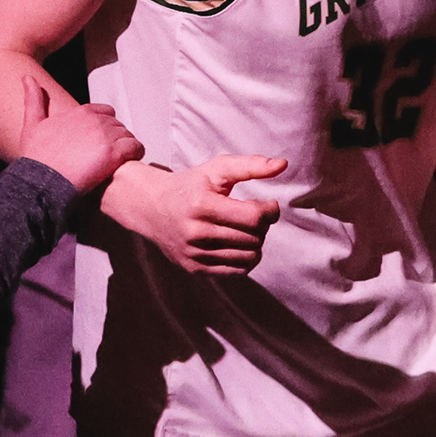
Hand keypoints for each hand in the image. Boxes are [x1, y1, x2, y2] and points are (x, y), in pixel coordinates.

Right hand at [14, 75, 142, 193]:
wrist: (42, 182)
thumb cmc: (36, 157)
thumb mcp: (32, 125)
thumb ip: (34, 99)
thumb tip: (27, 77)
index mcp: (80, 112)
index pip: (105, 112)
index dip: (105, 127)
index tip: (99, 142)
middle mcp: (96, 120)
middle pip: (118, 125)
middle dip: (115, 138)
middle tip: (107, 155)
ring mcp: (107, 136)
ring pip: (128, 136)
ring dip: (125, 147)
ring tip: (117, 161)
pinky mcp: (115, 153)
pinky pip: (136, 147)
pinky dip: (136, 153)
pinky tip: (128, 162)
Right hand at [106, 155, 287, 275]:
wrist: (152, 208)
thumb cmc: (191, 185)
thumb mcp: (217, 169)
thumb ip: (251, 166)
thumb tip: (283, 164)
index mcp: (202, 205)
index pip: (253, 217)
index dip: (270, 211)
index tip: (268, 204)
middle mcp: (196, 232)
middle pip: (253, 238)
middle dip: (262, 226)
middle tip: (253, 215)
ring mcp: (194, 254)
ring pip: (249, 257)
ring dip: (256, 242)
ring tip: (245, 229)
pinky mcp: (194, 268)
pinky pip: (237, 271)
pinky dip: (246, 258)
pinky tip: (239, 243)